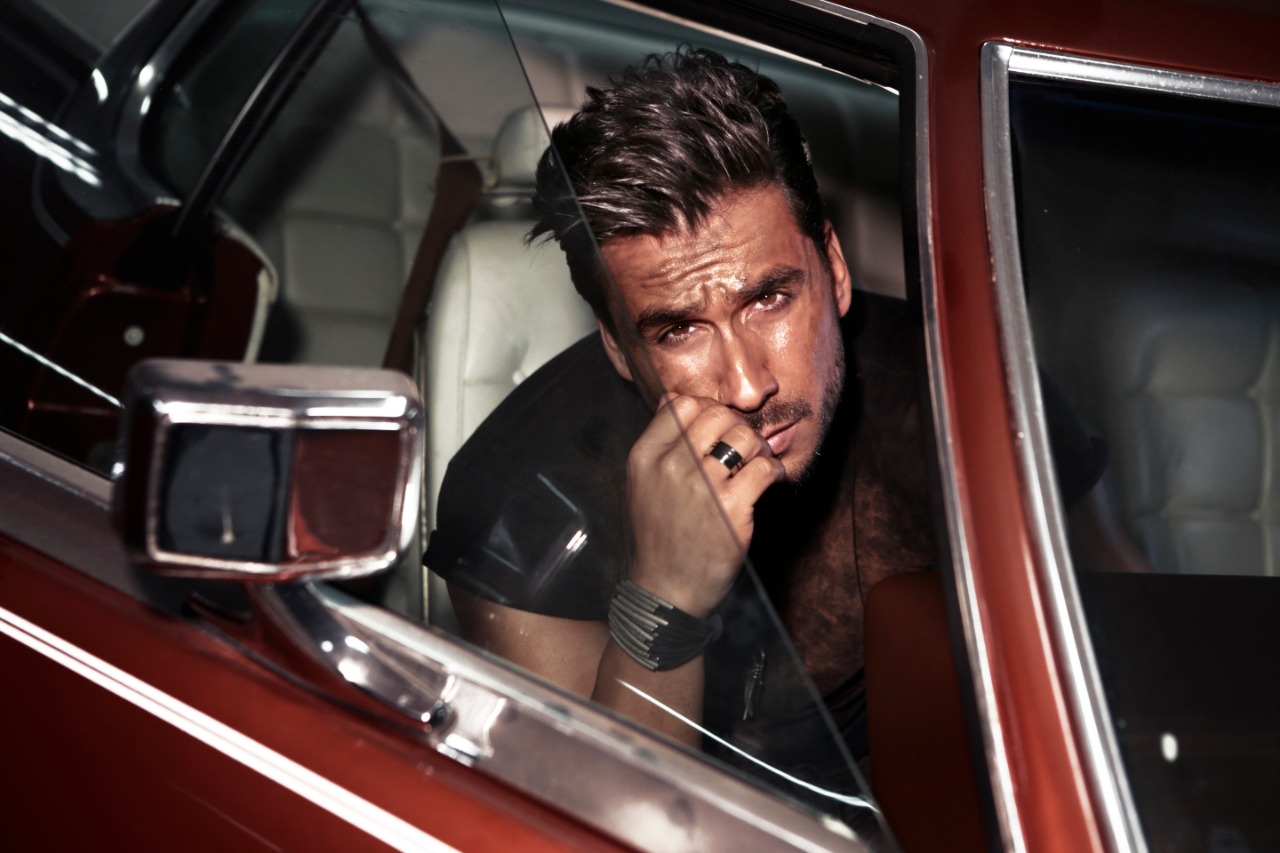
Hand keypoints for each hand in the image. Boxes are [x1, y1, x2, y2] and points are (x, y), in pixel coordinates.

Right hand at [624, 394, 784, 616]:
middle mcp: (670, 466)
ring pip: (744, 436)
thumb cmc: (658, 538)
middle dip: (736, 425)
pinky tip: (769, 481)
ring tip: (756, 463)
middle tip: (743, 446)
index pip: (681, 403)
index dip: (706, 410)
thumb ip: (657, 444)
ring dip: (758, 447)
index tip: (717, 428)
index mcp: (644, 457)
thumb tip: (677, 401)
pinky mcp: (731, 509)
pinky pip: (764, 467)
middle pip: (716, 414)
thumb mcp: (640, 485)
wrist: (665, 591)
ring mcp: (701, 487)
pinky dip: (774, 471)